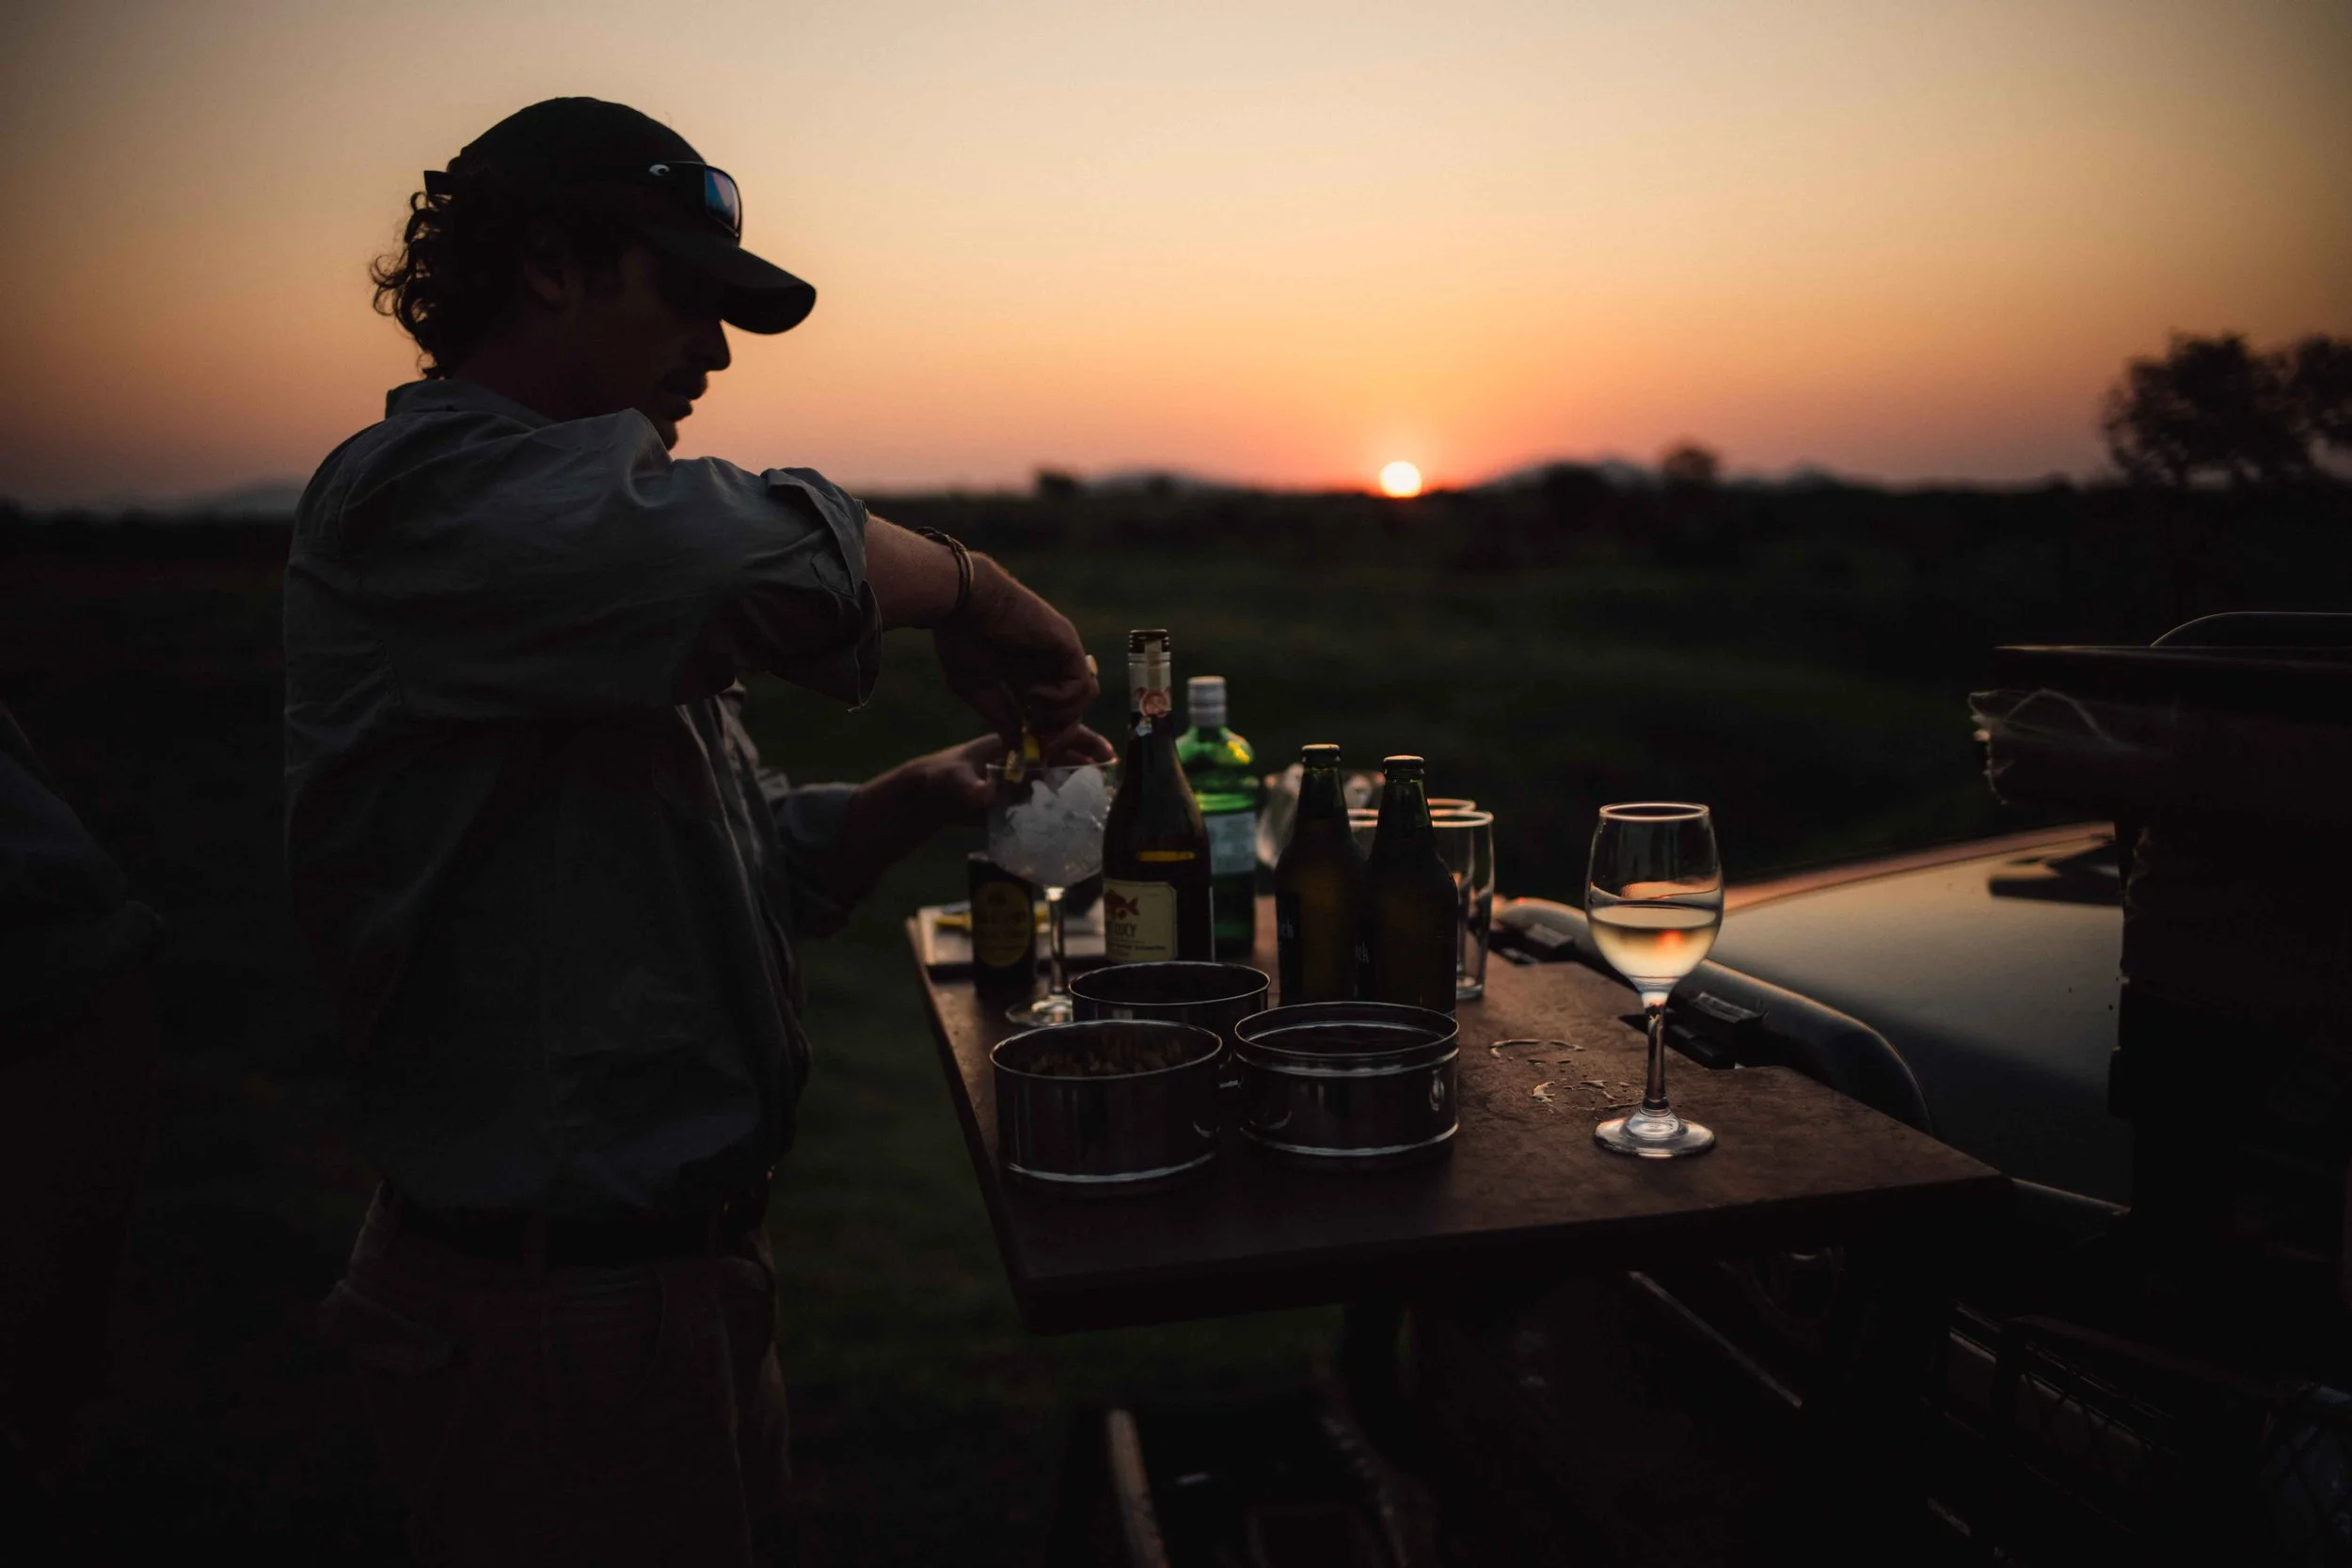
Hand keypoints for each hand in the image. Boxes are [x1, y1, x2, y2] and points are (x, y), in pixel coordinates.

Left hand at [903, 727, 1115, 829]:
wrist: (931, 796)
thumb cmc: (942, 781)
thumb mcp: (955, 784)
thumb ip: (971, 790)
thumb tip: (986, 796)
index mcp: (1016, 741)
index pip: (1057, 732)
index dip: (1084, 741)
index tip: (1105, 754)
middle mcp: (1026, 755)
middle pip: (1068, 751)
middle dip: (1093, 760)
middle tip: (1116, 776)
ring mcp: (1026, 775)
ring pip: (1063, 772)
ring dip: (1085, 781)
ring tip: (1106, 798)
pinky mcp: (1023, 795)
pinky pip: (1052, 795)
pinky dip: (1069, 801)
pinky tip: (1084, 818)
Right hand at [932, 556, 1097, 752]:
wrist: (962, 603)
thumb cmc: (960, 639)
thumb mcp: (978, 688)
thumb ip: (1002, 716)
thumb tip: (1017, 747)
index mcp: (1028, 672)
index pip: (1053, 710)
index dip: (1046, 734)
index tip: (1030, 751)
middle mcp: (1050, 663)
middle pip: (1074, 708)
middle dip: (1058, 733)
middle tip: (1037, 745)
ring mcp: (1062, 653)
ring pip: (1084, 698)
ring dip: (1060, 716)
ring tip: (1031, 713)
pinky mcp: (1068, 645)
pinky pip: (1082, 685)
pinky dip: (1060, 700)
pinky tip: (1032, 694)